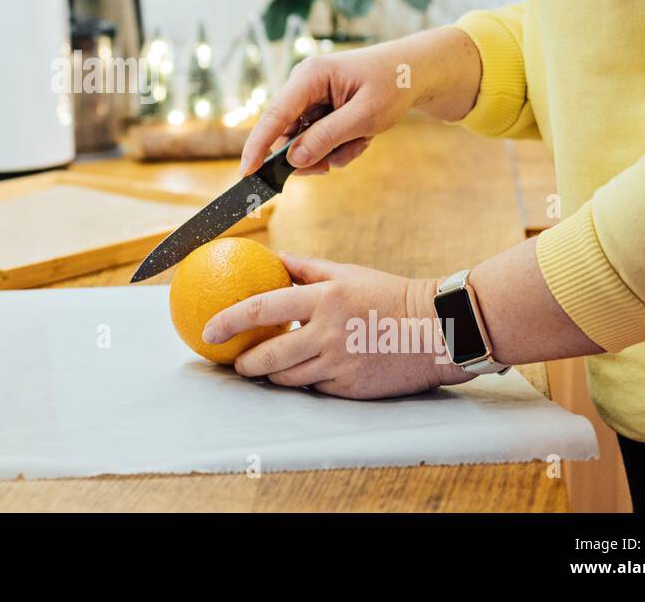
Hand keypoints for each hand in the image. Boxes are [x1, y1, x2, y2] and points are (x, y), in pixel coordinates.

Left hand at [201, 254, 473, 399]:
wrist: (436, 330)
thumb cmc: (389, 295)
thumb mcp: (347, 273)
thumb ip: (306, 268)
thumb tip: (274, 258)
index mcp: (323, 299)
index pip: (262, 309)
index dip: (229, 320)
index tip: (208, 327)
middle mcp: (327, 333)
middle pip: (268, 356)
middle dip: (243, 362)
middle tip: (233, 359)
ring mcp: (339, 363)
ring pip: (287, 377)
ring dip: (269, 374)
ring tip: (258, 367)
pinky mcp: (350, 386)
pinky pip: (314, 387)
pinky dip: (302, 381)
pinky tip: (297, 374)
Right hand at [239, 27, 481, 175]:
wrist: (418, 71)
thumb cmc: (394, 84)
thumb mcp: (365, 116)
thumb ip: (327, 138)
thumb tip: (294, 159)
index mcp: (309, 76)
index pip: (274, 115)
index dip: (257, 146)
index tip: (246, 173)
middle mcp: (304, 86)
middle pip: (288, 134)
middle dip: (311, 155)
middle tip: (331, 167)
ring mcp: (312, 98)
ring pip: (305, 142)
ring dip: (332, 152)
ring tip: (360, 144)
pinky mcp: (322, 109)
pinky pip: (320, 139)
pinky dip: (340, 146)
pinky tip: (361, 138)